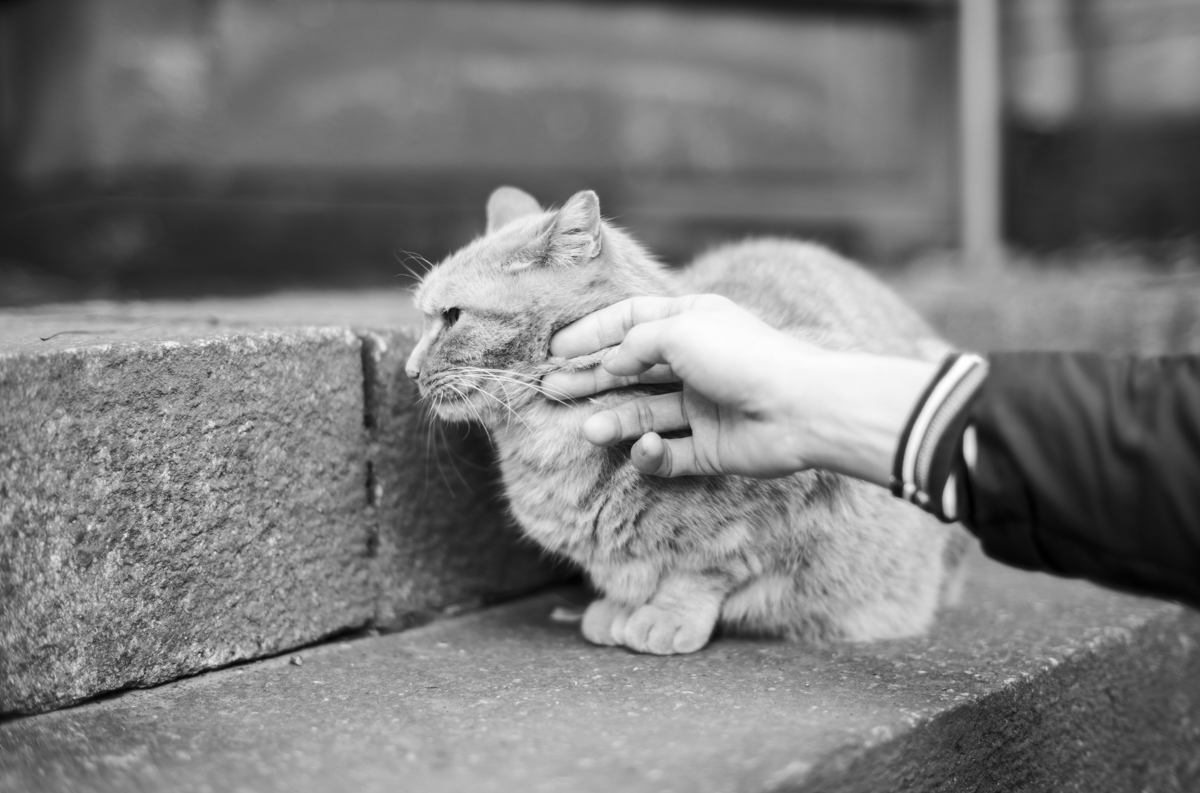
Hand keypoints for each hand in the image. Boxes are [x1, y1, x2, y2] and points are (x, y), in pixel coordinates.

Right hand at [543, 295, 937, 482]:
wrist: (800, 408)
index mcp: (691, 320)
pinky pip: (668, 454)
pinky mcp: (709, 448)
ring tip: (588, 431)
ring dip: (614, 422)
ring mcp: (702, 407)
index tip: (556, 350)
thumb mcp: (678, 329)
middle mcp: (695, 362)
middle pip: (631, 371)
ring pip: (644, 415)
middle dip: (591, 380)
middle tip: (552, 390)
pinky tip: (643, 448)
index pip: (630, 321)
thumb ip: (635, 342)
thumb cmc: (740, 356)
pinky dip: (651, 454)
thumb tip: (611, 359)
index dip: (592, 333)